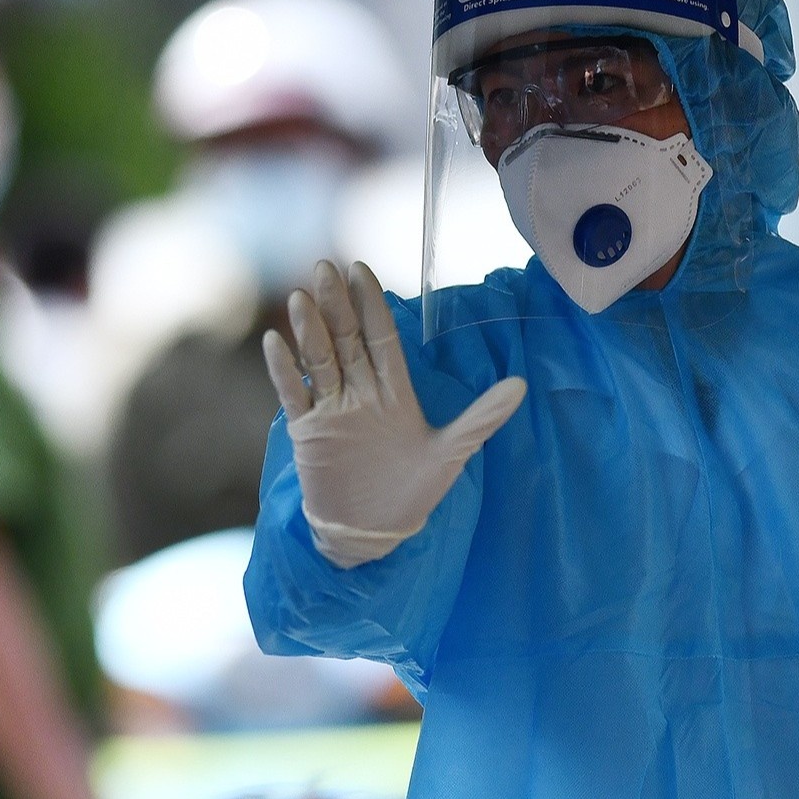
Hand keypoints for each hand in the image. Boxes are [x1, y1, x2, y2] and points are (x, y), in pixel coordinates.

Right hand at [263, 261, 525, 568]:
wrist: (374, 533)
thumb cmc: (412, 492)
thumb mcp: (451, 453)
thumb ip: (481, 417)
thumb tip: (523, 384)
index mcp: (393, 391)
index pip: (380, 337)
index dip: (371, 305)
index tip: (362, 270)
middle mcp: (360, 393)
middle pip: (346, 339)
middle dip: (336, 304)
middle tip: (324, 266)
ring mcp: (332, 410)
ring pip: (319, 360)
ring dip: (309, 329)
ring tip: (299, 297)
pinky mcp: (308, 431)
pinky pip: (293, 394)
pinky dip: (283, 370)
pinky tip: (275, 342)